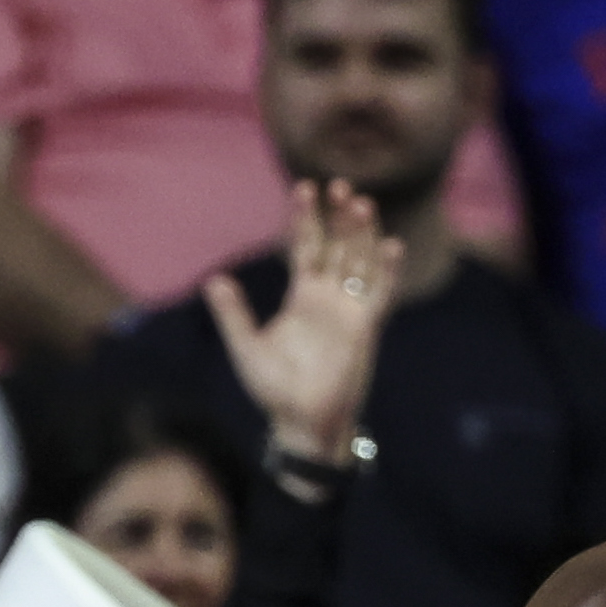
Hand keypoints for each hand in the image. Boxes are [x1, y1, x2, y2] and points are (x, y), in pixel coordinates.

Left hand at [202, 176, 405, 472]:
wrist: (301, 422)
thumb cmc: (274, 388)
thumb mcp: (246, 347)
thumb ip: (233, 314)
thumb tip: (214, 280)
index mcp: (301, 295)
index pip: (306, 246)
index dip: (305, 219)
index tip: (304, 187)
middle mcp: (329, 296)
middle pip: (338, 245)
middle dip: (338, 216)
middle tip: (338, 184)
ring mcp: (350, 310)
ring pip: (360, 261)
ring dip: (362, 234)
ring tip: (361, 203)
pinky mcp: (365, 328)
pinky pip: (381, 294)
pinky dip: (388, 271)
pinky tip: (391, 245)